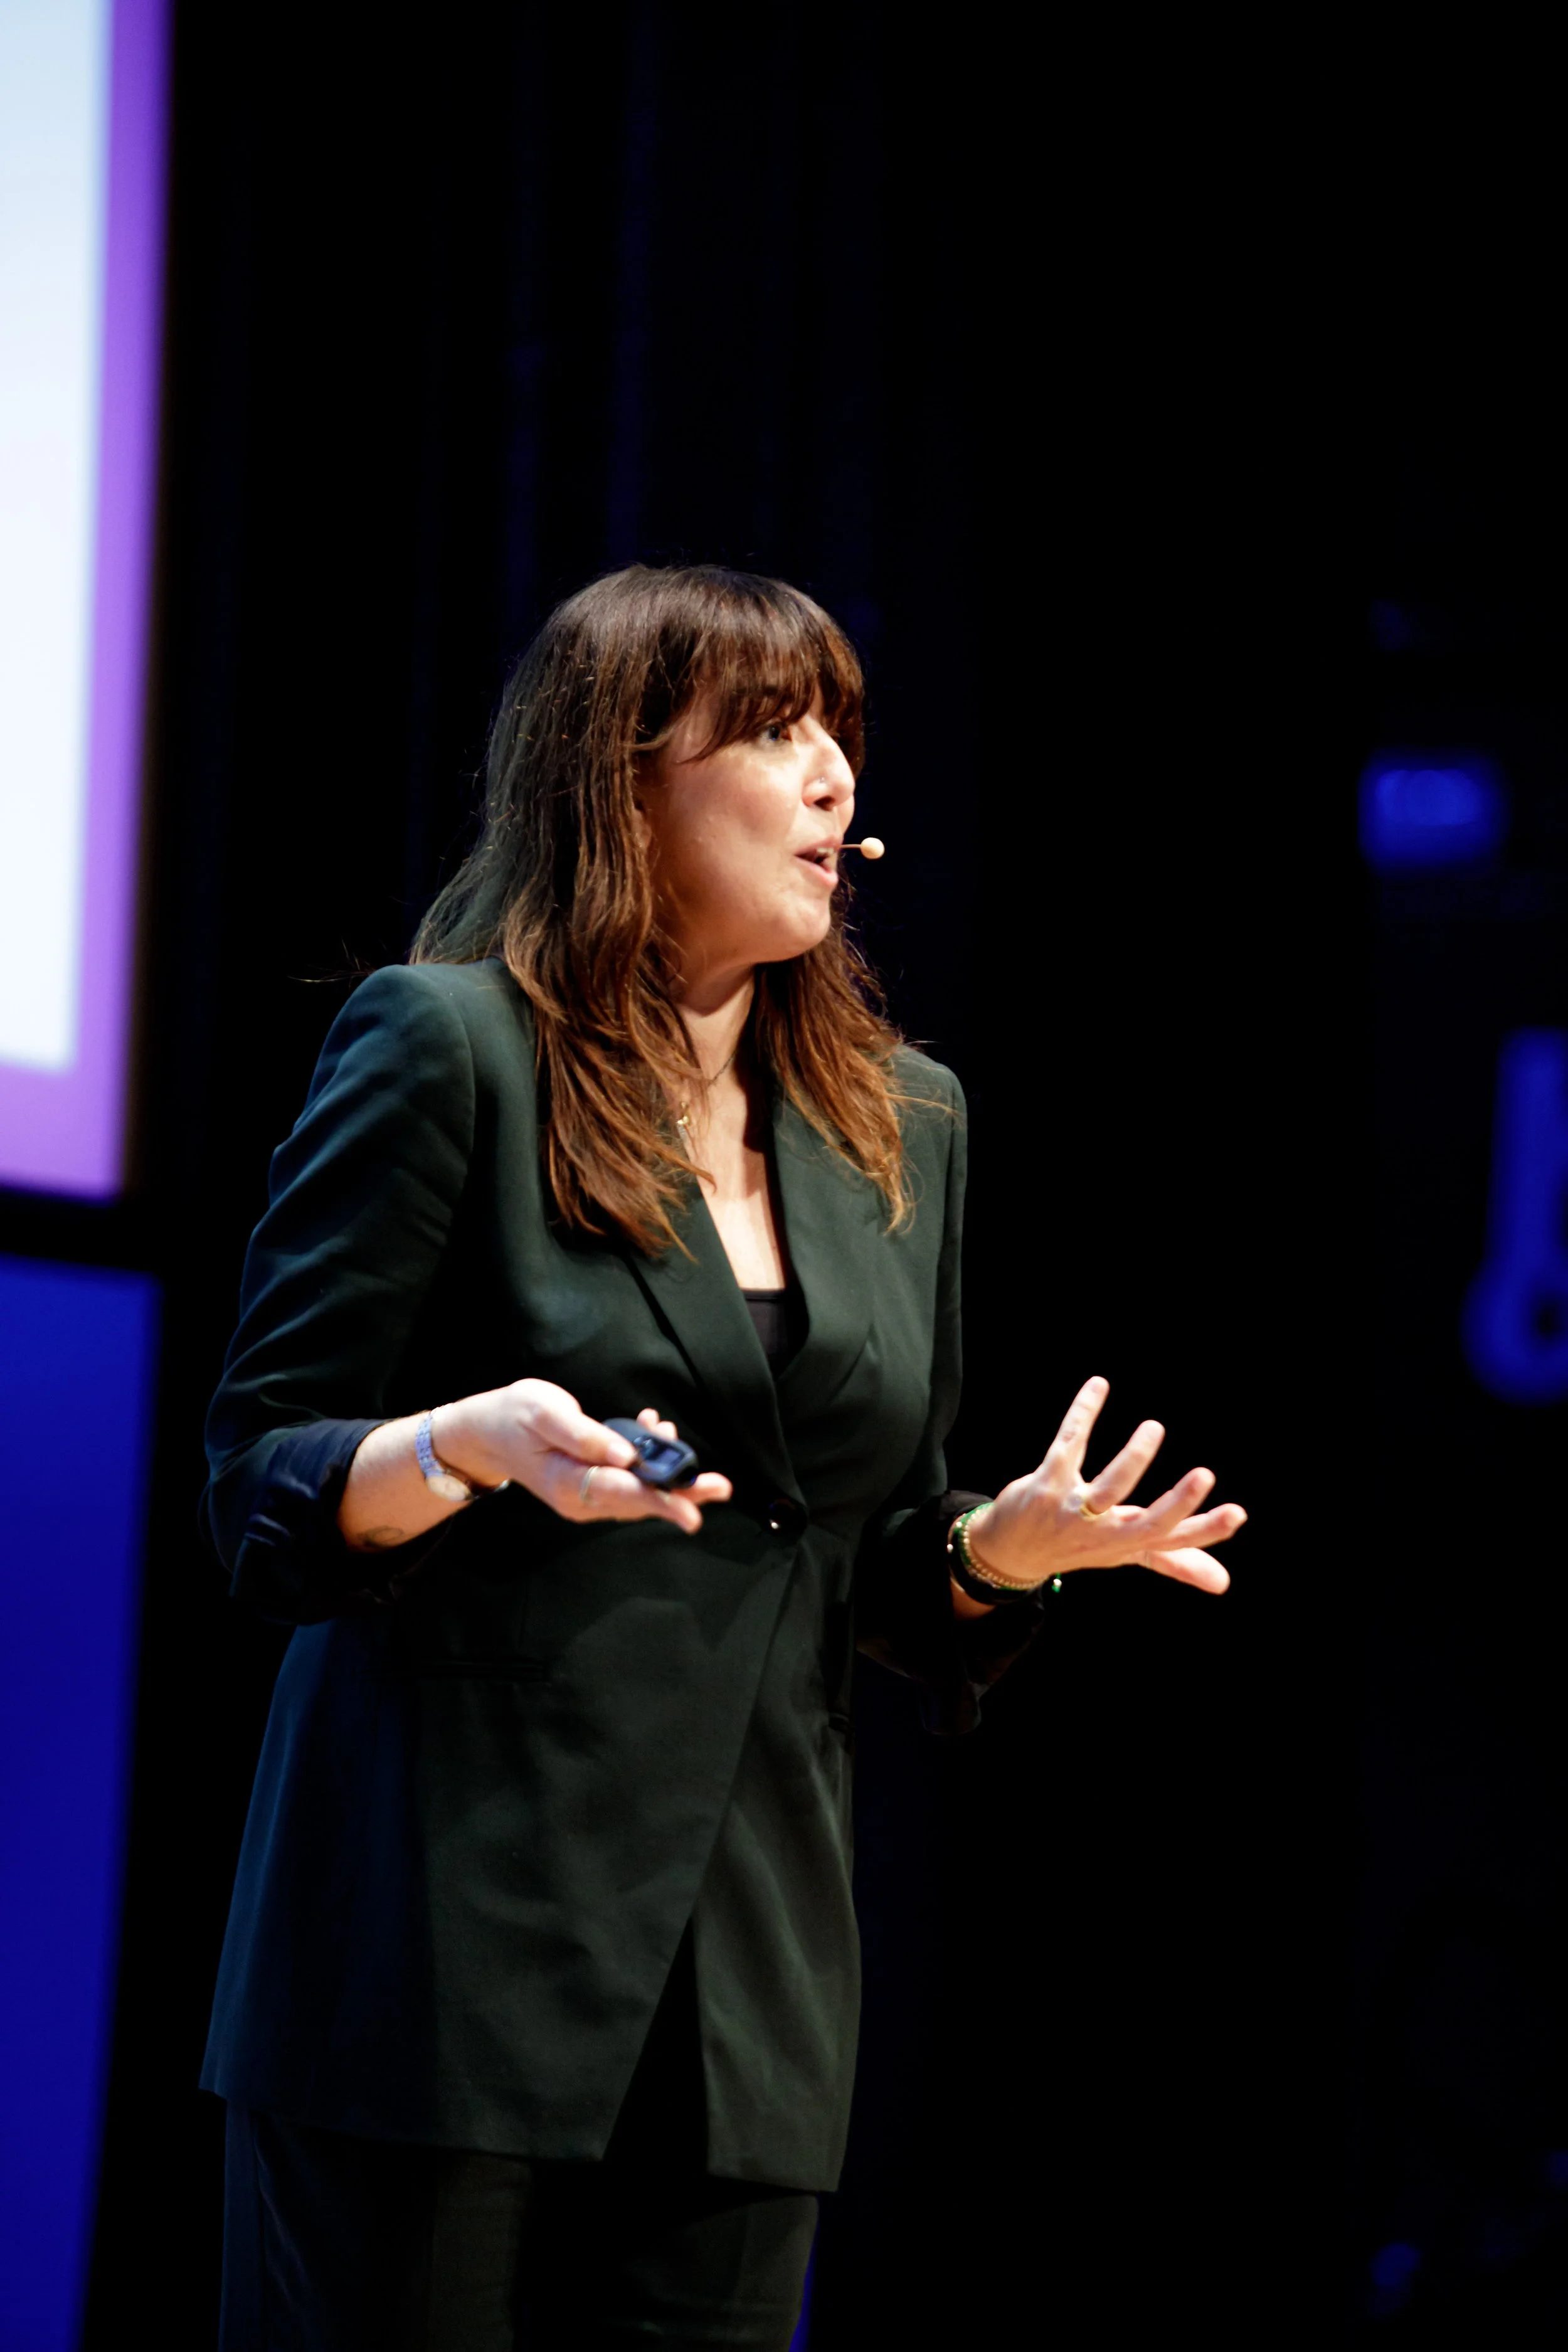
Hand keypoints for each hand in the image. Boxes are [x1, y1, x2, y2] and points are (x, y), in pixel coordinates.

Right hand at [435, 1383, 731, 1534]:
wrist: (484, 1432)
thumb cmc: (512, 1416)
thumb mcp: (543, 1413)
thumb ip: (584, 1434)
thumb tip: (627, 1453)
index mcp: (568, 1484)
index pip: (624, 1494)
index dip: (661, 1501)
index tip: (694, 1512)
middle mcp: (581, 1498)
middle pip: (639, 1500)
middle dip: (681, 1492)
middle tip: (721, 1486)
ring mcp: (587, 1495)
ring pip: (637, 1490)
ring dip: (664, 1468)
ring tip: (671, 1434)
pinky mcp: (591, 1485)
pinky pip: (627, 1479)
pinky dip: (646, 1459)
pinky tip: (652, 1429)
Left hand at [963, 1375, 1245, 1597]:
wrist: (1011, 1551)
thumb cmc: (1080, 1546)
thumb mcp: (1126, 1552)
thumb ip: (1175, 1561)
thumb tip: (1224, 1583)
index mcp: (1128, 1544)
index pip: (1173, 1541)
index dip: (1206, 1530)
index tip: (1238, 1513)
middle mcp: (1103, 1533)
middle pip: (1145, 1526)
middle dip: (1176, 1504)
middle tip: (1205, 1475)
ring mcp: (1073, 1510)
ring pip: (1107, 1487)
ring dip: (1133, 1458)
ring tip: (1154, 1428)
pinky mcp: (1046, 1484)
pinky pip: (1068, 1445)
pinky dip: (1084, 1413)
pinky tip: (1099, 1385)